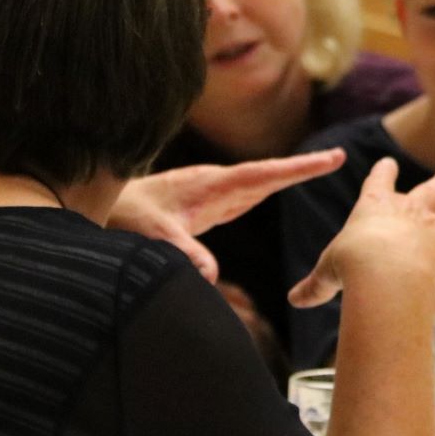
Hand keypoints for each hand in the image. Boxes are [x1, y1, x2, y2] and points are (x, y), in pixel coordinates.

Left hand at [109, 149, 346, 280]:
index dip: (300, 168)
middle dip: (304, 166)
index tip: (332, 159)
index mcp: (213, 184)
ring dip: (289, 174)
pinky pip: (246, 193)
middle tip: (340, 158)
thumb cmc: (124, 215)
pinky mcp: (206, 204)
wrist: (95, 204)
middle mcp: (217, 183)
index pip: (266, 174)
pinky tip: (276, 185)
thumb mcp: (154, 235)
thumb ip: (183, 252)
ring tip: (322, 165)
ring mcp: (212, 192)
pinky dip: (269, 186)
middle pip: (270, 173)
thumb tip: (211, 278)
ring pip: (259, 181)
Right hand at [288, 158, 434, 307]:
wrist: (381, 267)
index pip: (378, 184)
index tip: (387, 163)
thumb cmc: (351, 263)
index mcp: (375, 208)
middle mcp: (411, 213)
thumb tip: (294, 300)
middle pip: (432, 191)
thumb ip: (315, 286)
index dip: (382, 174)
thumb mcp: (327, 272)